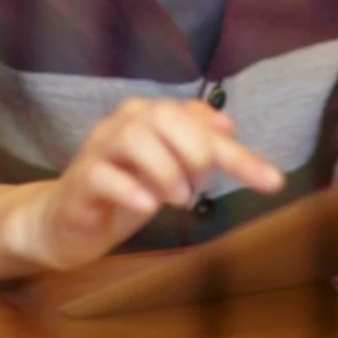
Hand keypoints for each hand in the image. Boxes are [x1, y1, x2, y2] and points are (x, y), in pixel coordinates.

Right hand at [3, 99, 283, 272]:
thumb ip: (198, 147)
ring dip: (165, 170)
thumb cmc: (124, 191)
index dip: (239, 153)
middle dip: (194, 151)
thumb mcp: (170, 170)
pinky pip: (103, 175)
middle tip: (200, 186)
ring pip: (133, 138)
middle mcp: (122, 124)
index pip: (200, 122)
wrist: (64, 221)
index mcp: (149, 117)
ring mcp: (97, 151)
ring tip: (178, 199)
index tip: (273, 182)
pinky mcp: (80, 182)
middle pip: (163, 116)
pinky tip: (148, 206)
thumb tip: (229, 125)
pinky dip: (130, 188)